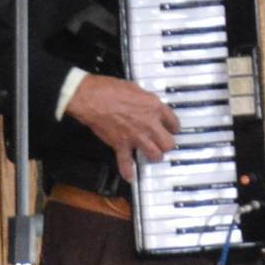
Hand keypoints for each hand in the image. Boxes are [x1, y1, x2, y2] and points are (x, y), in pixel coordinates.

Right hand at [64, 77, 180, 182]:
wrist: (91, 98)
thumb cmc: (108, 89)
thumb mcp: (135, 88)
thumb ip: (144, 100)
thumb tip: (145, 104)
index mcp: (154, 107)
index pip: (174, 122)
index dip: (173, 126)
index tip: (171, 128)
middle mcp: (149, 124)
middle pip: (168, 143)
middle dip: (166, 144)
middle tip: (163, 143)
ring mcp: (136, 137)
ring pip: (155, 155)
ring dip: (154, 156)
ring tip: (152, 155)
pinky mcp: (120, 144)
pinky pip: (126, 162)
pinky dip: (128, 171)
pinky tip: (130, 177)